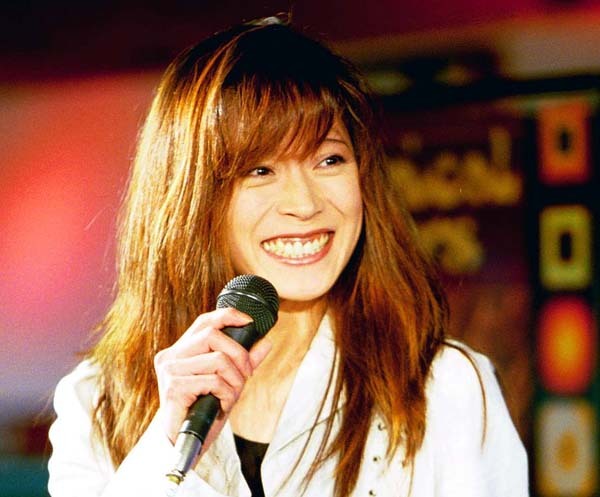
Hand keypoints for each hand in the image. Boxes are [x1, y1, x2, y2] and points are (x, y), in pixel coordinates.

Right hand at [153, 307, 271, 450]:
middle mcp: (170, 357)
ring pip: (218, 359)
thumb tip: (266, 342)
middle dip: (240, 355)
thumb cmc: (203, 412)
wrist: (183, 445)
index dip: (228, 316)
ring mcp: (170, 372)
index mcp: (179, 351)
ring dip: (235, 380)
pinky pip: (214, 381)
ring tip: (231, 396)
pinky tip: (221, 407)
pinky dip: (226, 395)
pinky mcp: (174, 388)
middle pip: (213, 335)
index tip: (250, 322)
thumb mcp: (228, 383)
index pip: (204, 322)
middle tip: (246, 375)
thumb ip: (243, 362)